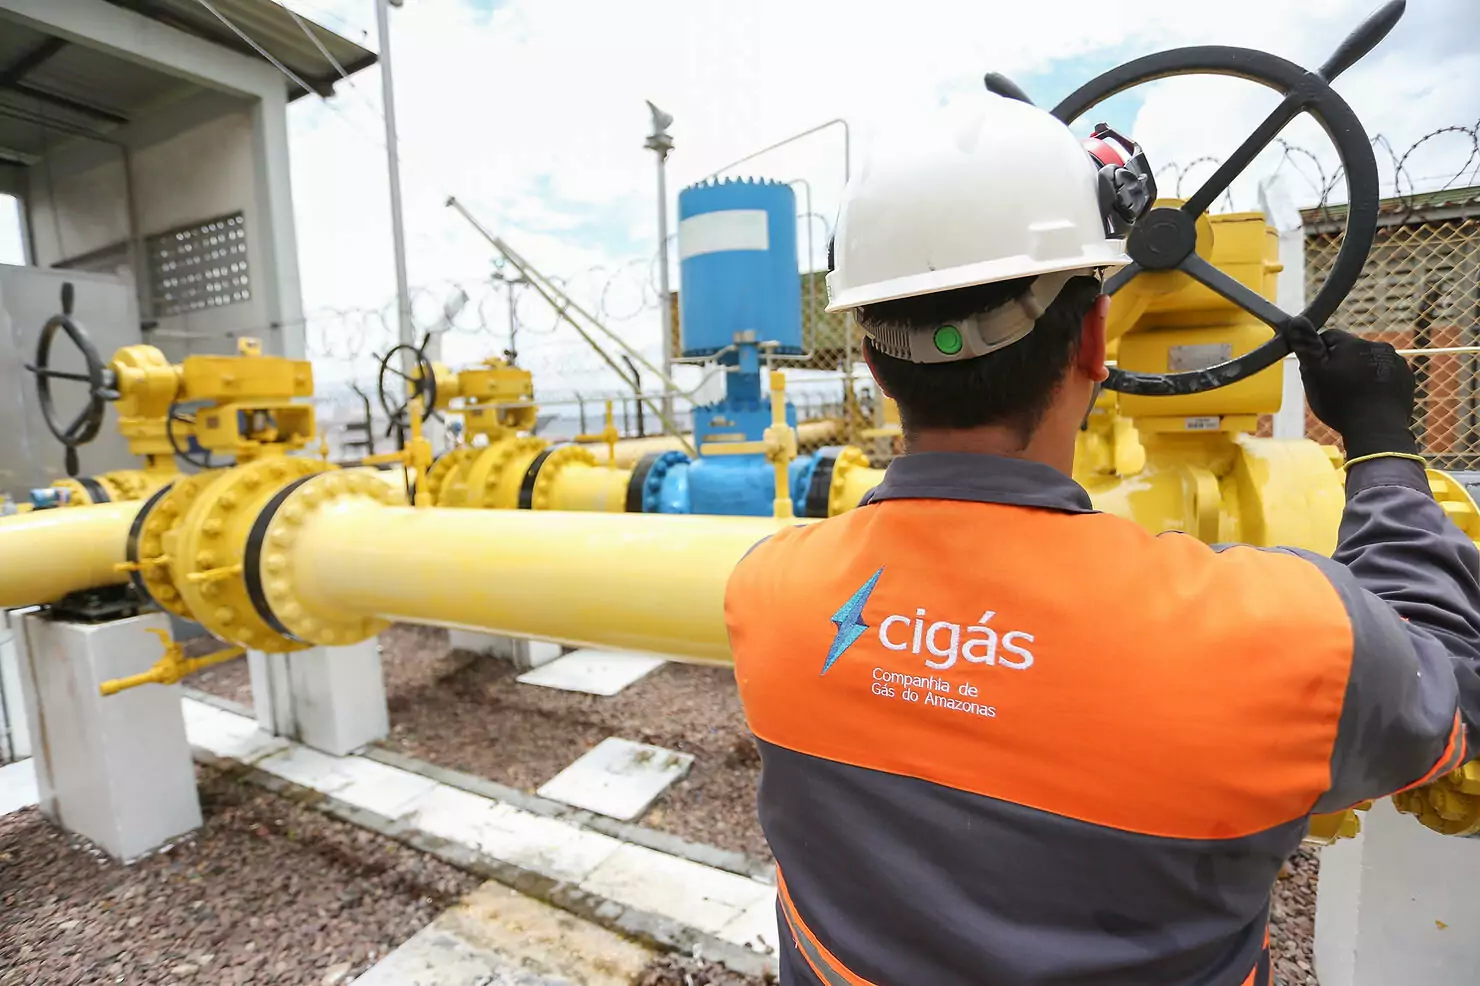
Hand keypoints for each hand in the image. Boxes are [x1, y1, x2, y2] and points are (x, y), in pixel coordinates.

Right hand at [1287, 317, 1416, 458]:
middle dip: (1341, 363)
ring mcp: (1395, 362)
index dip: (1319, 354)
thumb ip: (1307, 347)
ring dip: (1360, 373)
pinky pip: (1385, 374)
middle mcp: (1377, 346)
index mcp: (1352, 343)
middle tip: (1334, 387)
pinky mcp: (1406, 378)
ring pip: (1369, 362)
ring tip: (1353, 396)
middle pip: (1350, 350)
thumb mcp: (1315, 376)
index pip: (1328, 337)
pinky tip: (1369, 399)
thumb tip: (1298, 321)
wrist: (1376, 430)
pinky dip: (1377, 383)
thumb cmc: (1341, 404)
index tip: (1317, 373)